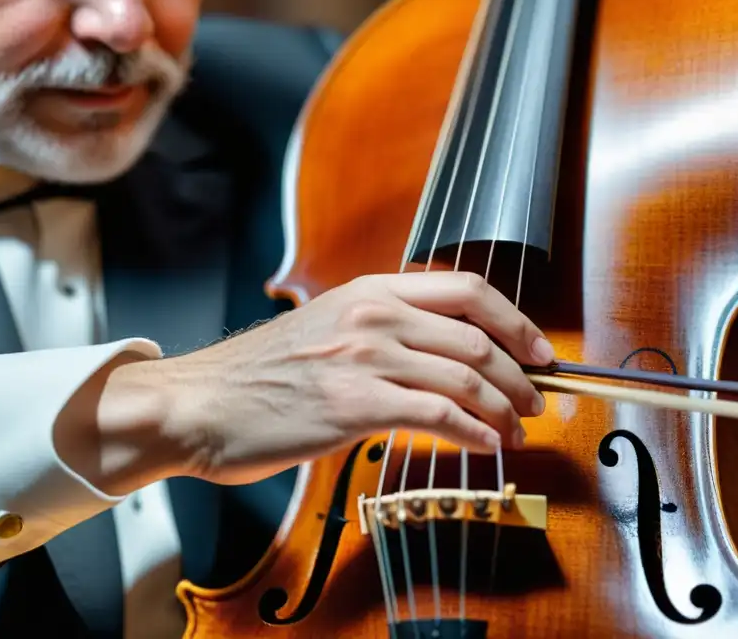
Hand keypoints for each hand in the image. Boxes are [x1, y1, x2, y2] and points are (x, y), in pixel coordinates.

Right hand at [118, 272, 553, 485]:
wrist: (199, 404)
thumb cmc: (255, 375)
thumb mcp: (322, 327)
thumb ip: (376, 330)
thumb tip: (433, 354)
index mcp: (368, 291)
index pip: (466, 290)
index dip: (516, 320)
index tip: (538, 349)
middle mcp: (372, 317)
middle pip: (477, 337)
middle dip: (522, 375)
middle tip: (536, 400)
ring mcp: (363, 359)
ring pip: (465, 379)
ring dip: (505, 409)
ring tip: (516, 430)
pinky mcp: (354, 406)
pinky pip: (438, 418)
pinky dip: (474, 434)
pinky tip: (485, 447)